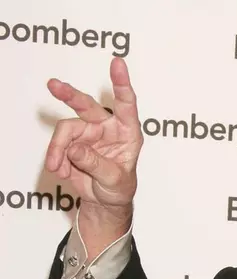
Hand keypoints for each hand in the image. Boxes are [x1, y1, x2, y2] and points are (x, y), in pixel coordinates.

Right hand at [45, 57, 141, 217]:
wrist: (105, 202)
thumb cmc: (119, 188)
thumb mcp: (115, 180)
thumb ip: (96, 164)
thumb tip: (74, 148)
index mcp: (127, 131)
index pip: (127, 104)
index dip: (122, 83)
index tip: (118, 63)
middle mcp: (106, 126)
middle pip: (86, 105)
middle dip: (69, 94)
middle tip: (54, 86)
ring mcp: (87, 132)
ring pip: (66, 130)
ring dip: (58, 149)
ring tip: (57, 167)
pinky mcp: (71, 141)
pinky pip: (59, 144)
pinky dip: (56, 158)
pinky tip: (60, 170)